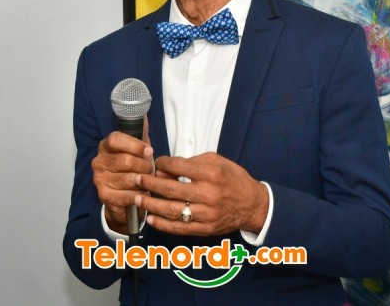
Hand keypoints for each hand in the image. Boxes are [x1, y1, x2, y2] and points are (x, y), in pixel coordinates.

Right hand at [92, 119, 153, 234]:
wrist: (124, 197)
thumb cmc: (132, 169)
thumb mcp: (137, 149)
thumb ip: (140, 132)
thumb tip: (144, 114)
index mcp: (106, 146)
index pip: (116, 139)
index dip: (134, 145)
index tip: (149, 151)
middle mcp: (99, 161)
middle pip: (125, 160)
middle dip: (144, 166)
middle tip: (151, 170)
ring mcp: (99, 178)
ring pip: (128, 178)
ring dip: (144, 181)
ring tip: (149, 182)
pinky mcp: (103, 195)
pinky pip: (126, 195)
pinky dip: (138, 196)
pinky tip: (143, 194)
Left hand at [135, 152, 268, 235]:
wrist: (253, 205)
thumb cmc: (233, 179)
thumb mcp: (217, 161)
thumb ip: (192, 162)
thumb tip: (166, 168)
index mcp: (211, 174)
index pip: (178, 167)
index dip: (162, 164)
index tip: (155, 164)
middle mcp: (208, 194)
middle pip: (170, 189)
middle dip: (149, 184)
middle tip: (137, 179)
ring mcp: (206, 214)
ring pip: (171, 210)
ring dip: (150, 204)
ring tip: (137, 199)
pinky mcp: (205, 229)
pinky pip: (179, 228)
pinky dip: (162, 224)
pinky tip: (150, 218)